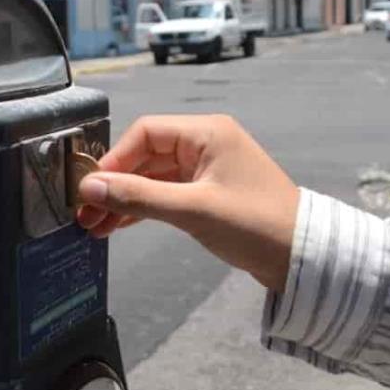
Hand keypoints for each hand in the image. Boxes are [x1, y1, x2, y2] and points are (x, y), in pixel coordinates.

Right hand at [77, 115, 300, 290]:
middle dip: (115, 184)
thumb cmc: (255, 225)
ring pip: (153, 177)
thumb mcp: (193, 210)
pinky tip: (118, 225)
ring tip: (94, 226)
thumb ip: (139, 197)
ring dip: (125, 199)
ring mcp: (207, 169)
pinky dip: (143, 207)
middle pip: (146, 155)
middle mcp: (205, 143)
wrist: (305, 257)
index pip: (145, 133)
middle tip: (84, 213)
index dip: (114, 160)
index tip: (90, 189)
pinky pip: (166, 193)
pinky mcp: (208, 193)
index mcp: (206, 132)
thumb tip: (90, 189)